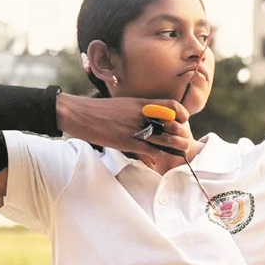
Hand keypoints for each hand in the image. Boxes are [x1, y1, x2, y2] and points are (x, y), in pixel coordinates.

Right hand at [55, 95, 199, 170]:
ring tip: (180, 153)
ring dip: (175, 148)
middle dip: (182, 135)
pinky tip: (155, 160)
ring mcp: (136, 128)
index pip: (172, 106)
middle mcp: (142, 114)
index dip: (182, 114)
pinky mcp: (128, 141)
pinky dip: (156, 157)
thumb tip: (147, 116)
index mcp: (142, 103)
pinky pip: (149, 151)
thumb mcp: (123, 105)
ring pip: (165, 140)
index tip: (183, 122)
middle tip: (183, 142)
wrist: (80, 113)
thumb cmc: (100, 110)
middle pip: (173, 124)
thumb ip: (138, 113)